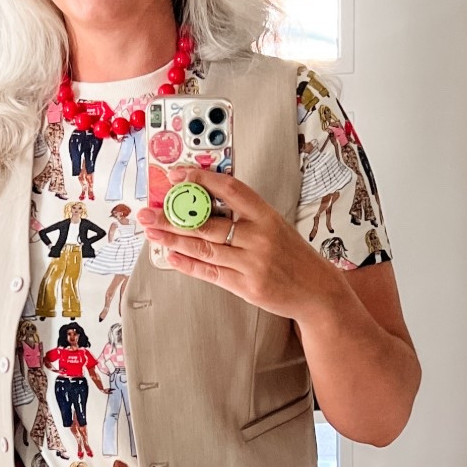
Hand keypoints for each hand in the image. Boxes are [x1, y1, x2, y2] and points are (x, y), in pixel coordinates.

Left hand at [139, 167, 344, 321]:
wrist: (317, 291)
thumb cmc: (293, 256)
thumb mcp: (276, 226)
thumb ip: (245, 216)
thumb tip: (204, 204)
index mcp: (267, 215)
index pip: (230, 189)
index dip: (201, 179)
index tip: (176, 175)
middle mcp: (260, 237)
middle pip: (208, 222)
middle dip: (173, 216)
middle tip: (148, 212)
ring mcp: (253, 263)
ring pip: (204, 248)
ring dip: (174, 239)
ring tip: (152, 232)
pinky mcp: (247, 287)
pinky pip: (211, 273)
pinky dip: (188, 265)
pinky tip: (170, 256)